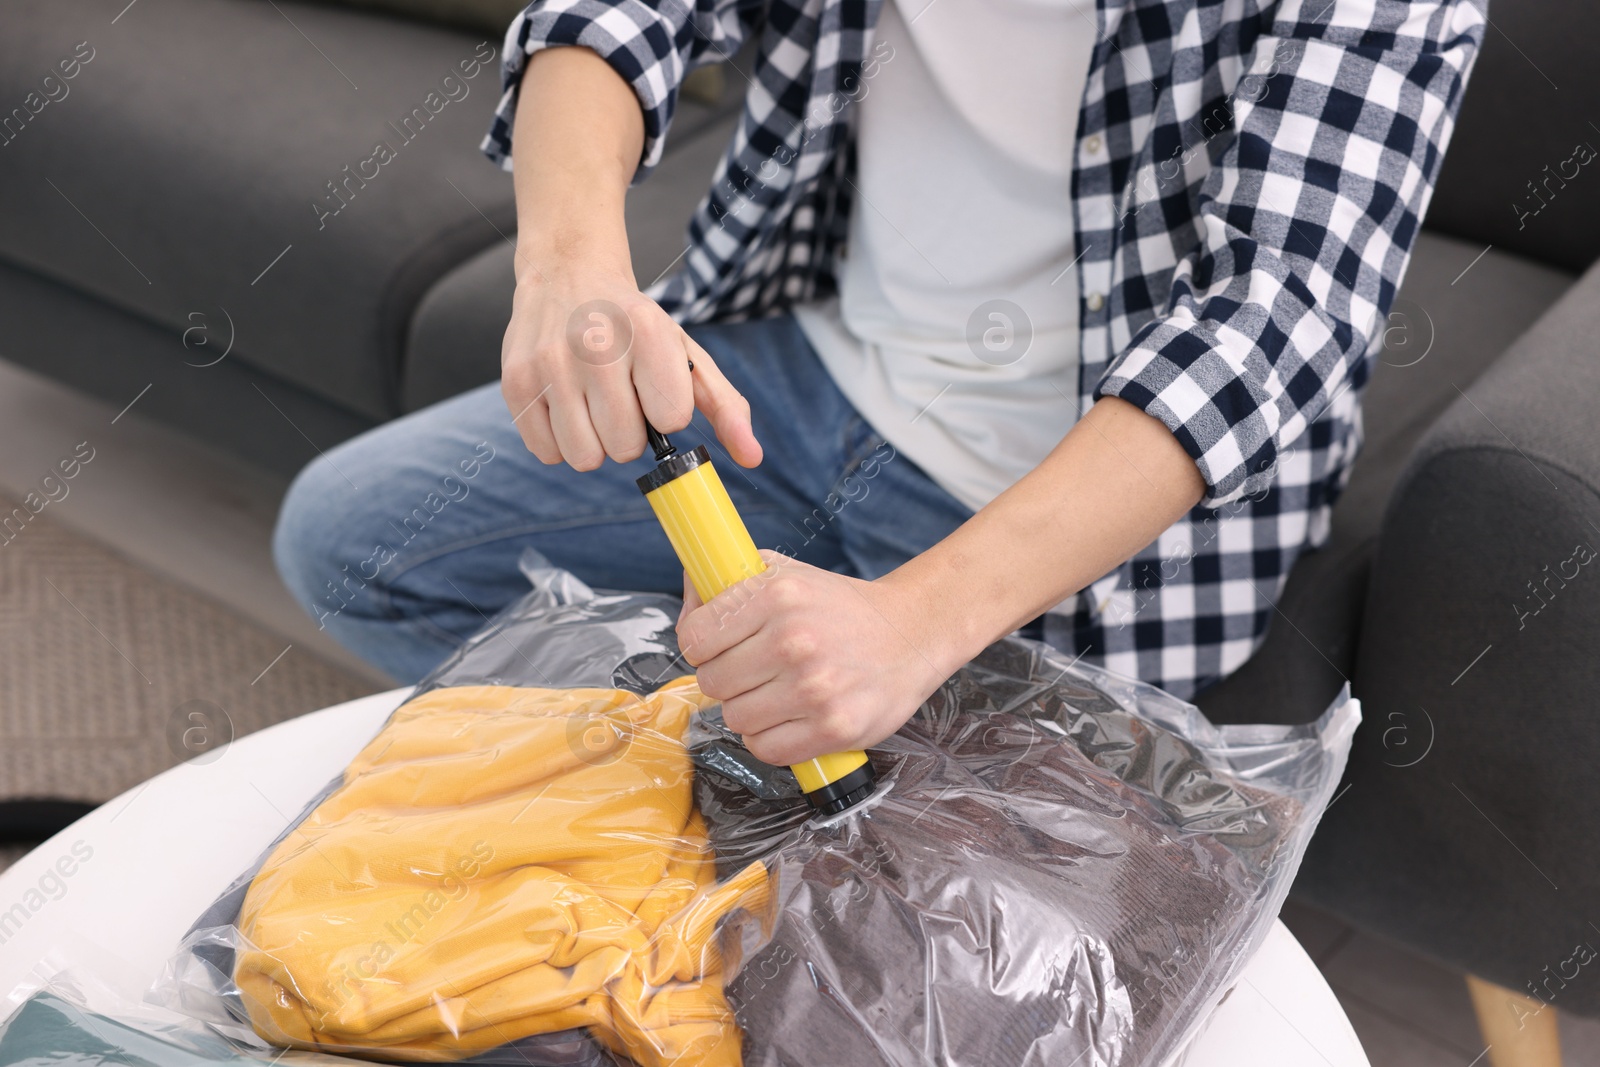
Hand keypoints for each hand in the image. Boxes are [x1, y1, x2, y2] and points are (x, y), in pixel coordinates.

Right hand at [500, 267, 761, 470]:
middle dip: (629, 433)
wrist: (568, 273)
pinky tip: (565, 404)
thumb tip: (753, 458)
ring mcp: (550, 364)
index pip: (672, 419)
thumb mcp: (686, 352)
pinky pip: (547, 453)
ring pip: (584, 457)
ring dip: (594, 442)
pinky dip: (560, 440)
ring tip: (592, 404)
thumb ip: (725, 406)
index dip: (668, 414)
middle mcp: (595, 345)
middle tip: (621, 399)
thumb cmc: (634, 323)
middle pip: (625, 447)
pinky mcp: (516, 381)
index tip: (656, 389)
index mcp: (647, 331)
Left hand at [675, 552, 956, 766]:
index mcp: (778, 595)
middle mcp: (793, 641)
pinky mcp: (833, 728)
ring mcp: (814, 688)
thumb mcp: (788, 574)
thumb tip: (690, 589)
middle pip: (711, 682)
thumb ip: (732, 578)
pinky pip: (766, 748)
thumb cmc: (840, 608)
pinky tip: (790, 717)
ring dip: (749, 710)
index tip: (717, 647)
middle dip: (726, 679)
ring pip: (735, 718)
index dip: (700, 645)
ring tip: (776, 693)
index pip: (695, 638)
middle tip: (753, 671)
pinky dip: (770, 738)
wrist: (910, 635)